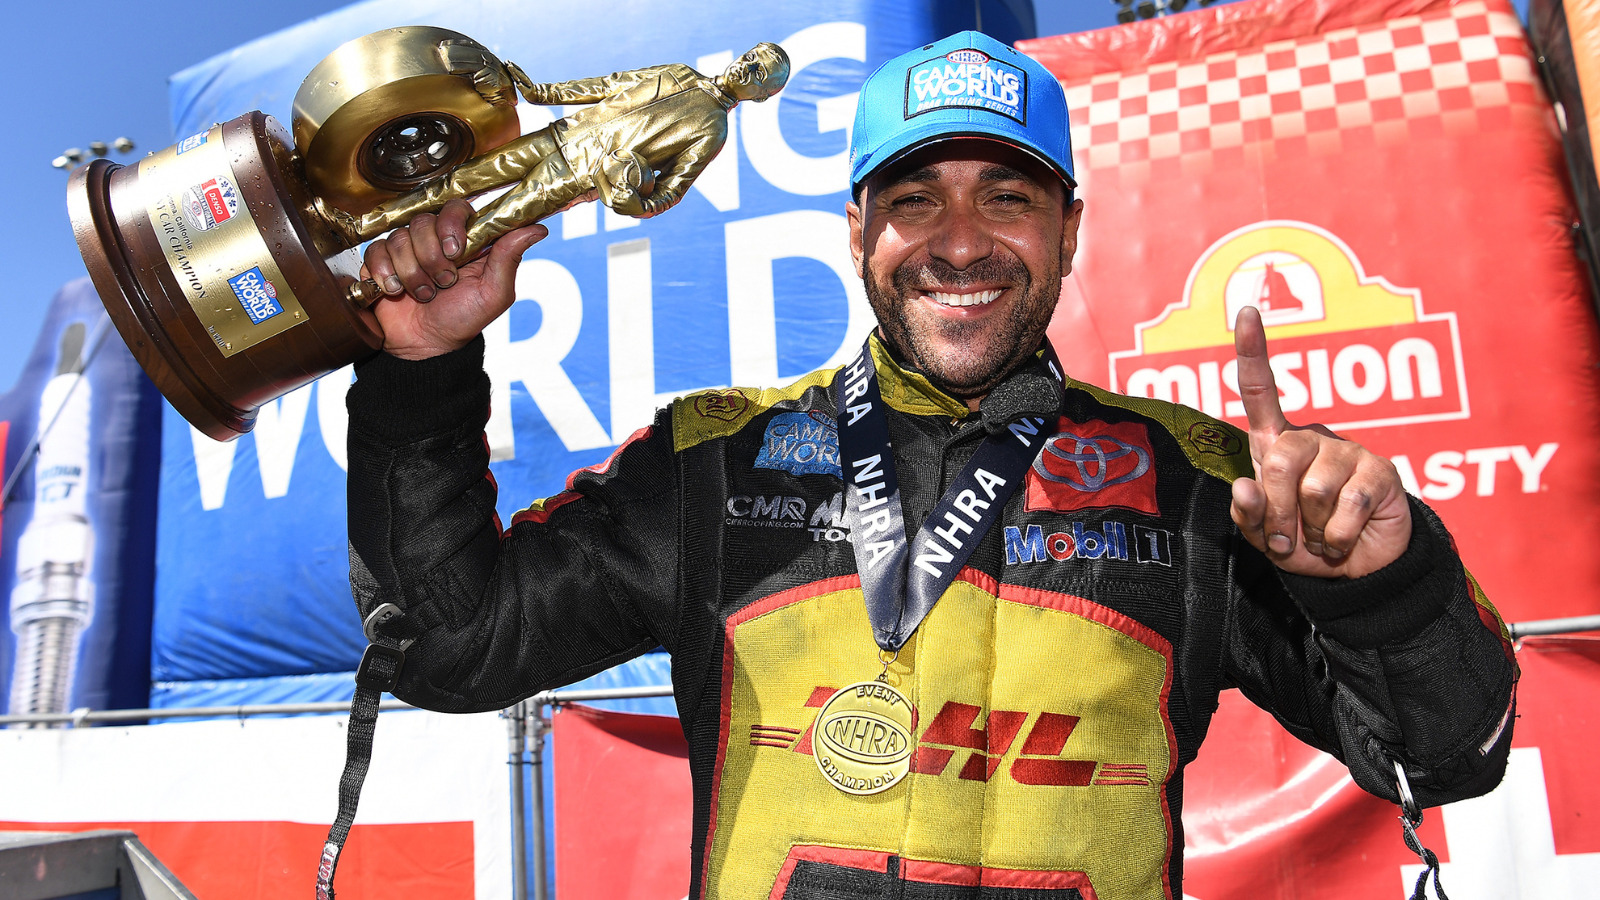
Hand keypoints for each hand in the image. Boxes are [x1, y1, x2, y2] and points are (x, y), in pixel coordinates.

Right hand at [361, 199, 547, 359]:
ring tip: (424, 294)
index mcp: (466, 240)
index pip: (458, 208)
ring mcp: (407, 248)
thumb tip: (538, 228)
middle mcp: (435, 238)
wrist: (425, 346)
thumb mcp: (494, 293)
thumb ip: (509, 257)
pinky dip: (385, 274)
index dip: (452, 224)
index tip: (455, 250)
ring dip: (412, 273)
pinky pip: (376, 251)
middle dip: (432, 257)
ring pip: (400, 238)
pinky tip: (395, 291)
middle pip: (424, 222)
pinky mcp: (381, 259)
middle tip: (443, 282)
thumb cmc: (463, 320)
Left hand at [1229, 306, 1411, 577]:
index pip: (1261, 393)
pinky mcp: (1381, 472)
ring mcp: (1349, 451)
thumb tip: (1244, 487)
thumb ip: (1247, 515)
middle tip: (1286, 538)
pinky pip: (1347, 506)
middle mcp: (1312, 439)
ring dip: (1311, 528)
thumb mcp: (1264, 536)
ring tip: (1321, 536)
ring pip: (1313, 489)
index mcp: (1276, 445)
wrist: (1358, 571)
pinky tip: (1343, 539)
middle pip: (1278, 461)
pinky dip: (1338, 536)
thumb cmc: (1304, 542)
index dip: (1252, 353)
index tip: (1247, 311)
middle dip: (1276, 511)